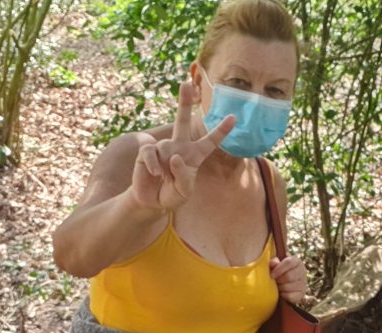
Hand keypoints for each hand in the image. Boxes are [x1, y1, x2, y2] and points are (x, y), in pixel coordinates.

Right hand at [129, 81, 234, 210]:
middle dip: (184, 102)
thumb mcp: (184, 192)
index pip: (210, 141)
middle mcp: (179, 147)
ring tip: (163, 179)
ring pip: (165, 147)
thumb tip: (174, 156)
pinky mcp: (148, 151)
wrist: (151, 201)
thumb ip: (184, 177)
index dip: (221, 130)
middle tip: (185, 83)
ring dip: (165, 167)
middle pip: (183, 121)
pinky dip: (153, 165)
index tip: (234, 117)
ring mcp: (163, 147)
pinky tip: (154, 174)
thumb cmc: (172, 195)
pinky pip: (151, 153)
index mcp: (194, 155)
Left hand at [270, 255, 307, 302]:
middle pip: (288, 276)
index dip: (278, 269)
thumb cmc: (279, 272)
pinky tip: (282, 292)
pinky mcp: (301, 294)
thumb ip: (274, 263)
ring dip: (280, 287)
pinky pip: (290, 296)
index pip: (289, 262)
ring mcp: (303, 283)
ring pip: (288, 287)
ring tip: (277, 286)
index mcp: (297, 262)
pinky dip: (283, 295)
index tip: (271, 275)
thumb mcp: (276, 265)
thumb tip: (272, 263)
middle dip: (278, 280)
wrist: (286, 284)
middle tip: (274, 281)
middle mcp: (303, 271)